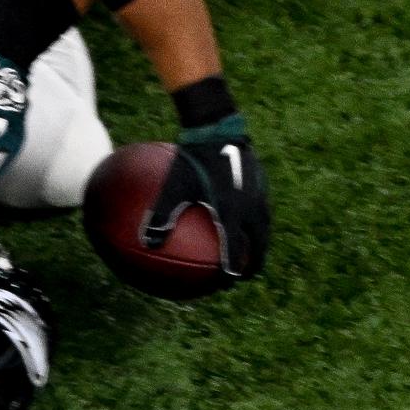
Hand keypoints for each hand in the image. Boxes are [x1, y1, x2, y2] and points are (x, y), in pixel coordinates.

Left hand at [145, 119, 271, 277]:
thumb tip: (147, 242)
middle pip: (258, 244)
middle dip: (253, 263)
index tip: (226, 283)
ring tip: (248, 255)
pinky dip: (253, 224)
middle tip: (243, 276)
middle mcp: (252, 207)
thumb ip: (162, 215)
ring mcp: (260, 195)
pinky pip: (259, 210)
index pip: (236, 250)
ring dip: (256, 244)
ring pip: (262, 228)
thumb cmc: (192, 156)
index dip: (232, 270)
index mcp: (232, 211)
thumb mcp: (173, 186)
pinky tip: (240, 221)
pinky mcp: (260, 183)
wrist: (218, 126)